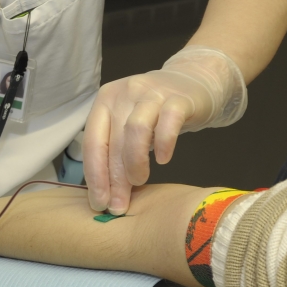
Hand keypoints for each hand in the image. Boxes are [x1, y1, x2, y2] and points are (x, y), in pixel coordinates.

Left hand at [84, 47, 247, 214]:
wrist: (193, 80)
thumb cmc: (156, 111)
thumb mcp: (128, 124)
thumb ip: (115, 150)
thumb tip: (105, 195)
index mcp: (105, 100)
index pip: (93, 142)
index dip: (95, 176)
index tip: (99, 203)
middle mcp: (125, 93)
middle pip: (114, 142)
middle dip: (115, 179)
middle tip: (119, 205)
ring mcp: (152, 93)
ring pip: (136, 131)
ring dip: (135, 163)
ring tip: (140, 182)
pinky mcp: (178, 98)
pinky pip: (168, 123)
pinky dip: (164, 145)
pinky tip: (164, 160)